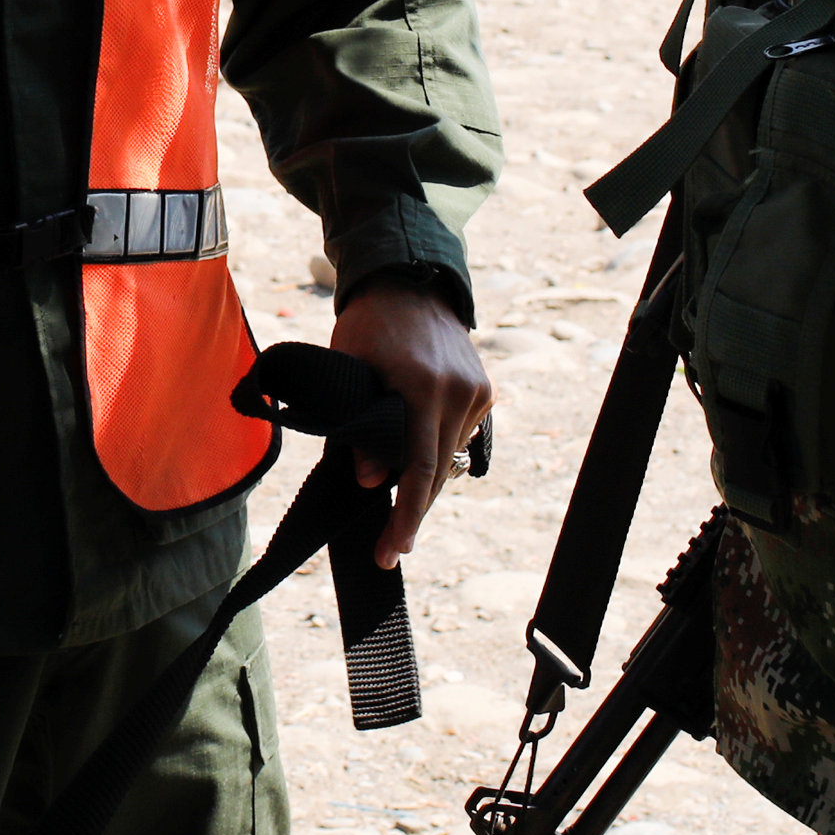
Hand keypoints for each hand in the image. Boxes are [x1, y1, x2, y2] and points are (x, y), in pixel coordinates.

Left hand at [329, 280, 493, 568]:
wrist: (409, 283)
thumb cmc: (367, 325)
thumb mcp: (349, 369)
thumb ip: (358, 424)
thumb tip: (369, 481)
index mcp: (424, 385)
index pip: (419, 466)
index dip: (406, 515)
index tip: (392, 551)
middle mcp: (460, 392)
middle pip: (437, 471)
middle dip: (412, 513)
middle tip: (388, 550)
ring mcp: (478, 393)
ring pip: (449, 459)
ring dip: (422, 482)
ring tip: (392, 499)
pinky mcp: (485, 392)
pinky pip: (458, 439)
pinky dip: (435, 454)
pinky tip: (413, 455)